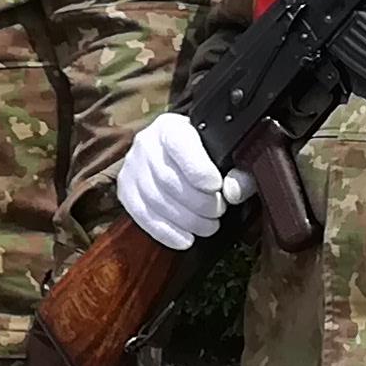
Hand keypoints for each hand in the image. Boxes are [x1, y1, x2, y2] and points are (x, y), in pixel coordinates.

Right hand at [116, 111, 248, 250]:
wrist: (176, 156)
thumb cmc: (205, 155)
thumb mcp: (228, 155)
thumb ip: (240, 171)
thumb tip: (233, 191)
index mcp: (172, 127)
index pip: (179, 145)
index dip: (199, 170)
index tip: (217, 188)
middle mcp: (146, 143)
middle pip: (167, 179)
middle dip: (198, 203)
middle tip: (218, 212)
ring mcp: (132, 168)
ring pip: (155, 199)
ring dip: (185, 220)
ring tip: (207, 226)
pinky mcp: (125, 190)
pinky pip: (142, 215)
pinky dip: (165, 232)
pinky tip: (185, 239)